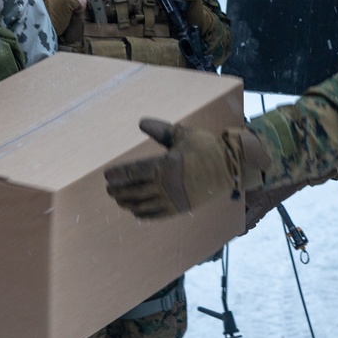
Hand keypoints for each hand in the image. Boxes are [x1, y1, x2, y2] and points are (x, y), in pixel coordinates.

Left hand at [104, 118, 240, 218]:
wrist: (230, 166)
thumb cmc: (206, 146)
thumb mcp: (182, 134)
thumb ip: (160, 130)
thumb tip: (141, 122)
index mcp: (165, 165)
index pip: (133, 172)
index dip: (118, 175)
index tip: (107, 176)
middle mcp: (166, 185)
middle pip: (134, 191)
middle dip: (119, 191)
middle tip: (110, 190)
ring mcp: (173, 199)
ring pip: (143, 205)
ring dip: (128, 203)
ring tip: (120, 201)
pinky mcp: (180, 207)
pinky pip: (157, 215)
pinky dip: (144, 215)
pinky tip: (136, 213)